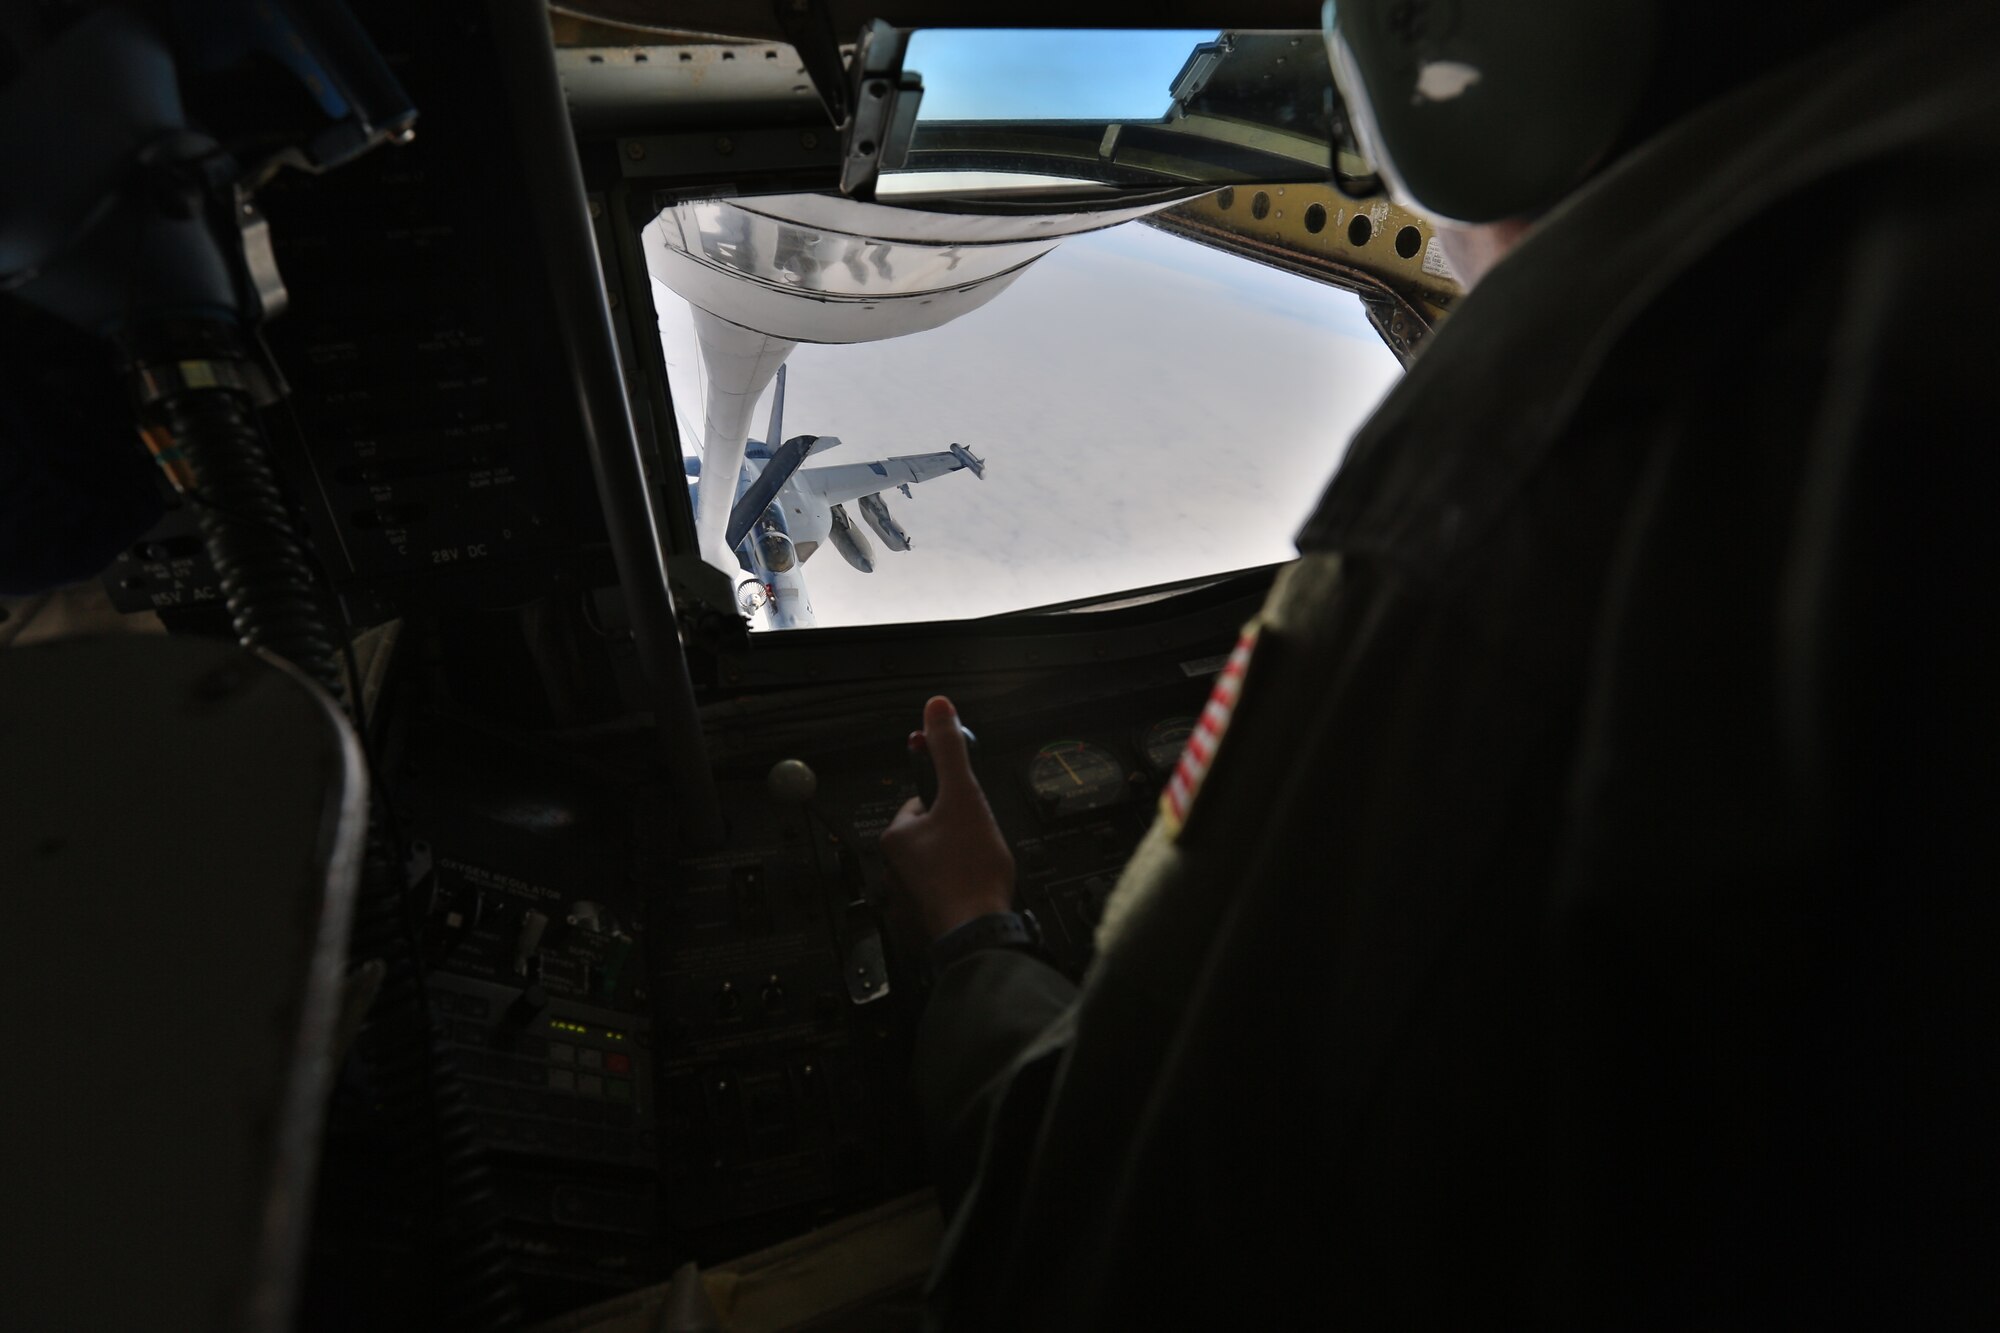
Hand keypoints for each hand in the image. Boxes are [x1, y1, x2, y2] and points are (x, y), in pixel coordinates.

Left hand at [878, 696, 1015, 946]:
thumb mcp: (963, 796)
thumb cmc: (970, 869)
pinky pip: (944, 891)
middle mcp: (894, 866)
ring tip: (979, 869)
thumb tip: (936, 709)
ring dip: (961, 862)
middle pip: (934, 833)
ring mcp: (908, 896)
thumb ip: (949, 751)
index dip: (953, 803)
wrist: (980, 931)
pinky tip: (976, 890)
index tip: (969, 816)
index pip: (924, 802)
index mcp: (897, 836)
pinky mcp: (925, 919)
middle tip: (979, 844)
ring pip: (940, 863)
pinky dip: (960, 888)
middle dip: (959, 835)